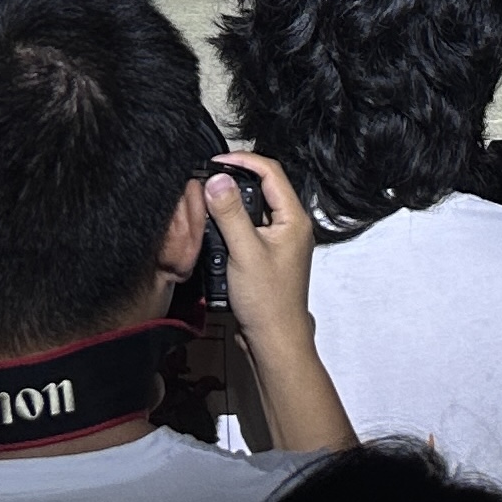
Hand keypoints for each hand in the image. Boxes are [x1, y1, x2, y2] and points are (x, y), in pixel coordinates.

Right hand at [205, 151, 324, 336]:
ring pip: (254, 208)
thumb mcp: (244, 251)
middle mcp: (290, 226)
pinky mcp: (267, 254)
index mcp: (294, 219)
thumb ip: (230, 214)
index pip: (271, 172)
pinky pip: (250, 227)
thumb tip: (217, 179)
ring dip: (231, 202)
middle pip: (263, 187)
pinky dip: (232, 223)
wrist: (274, 340)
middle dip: (235, 179)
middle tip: (208, 177)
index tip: (216, 161)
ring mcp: (280, 241)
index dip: (243, 160)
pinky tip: (215, 228)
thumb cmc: (268, 302)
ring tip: (208, 199)